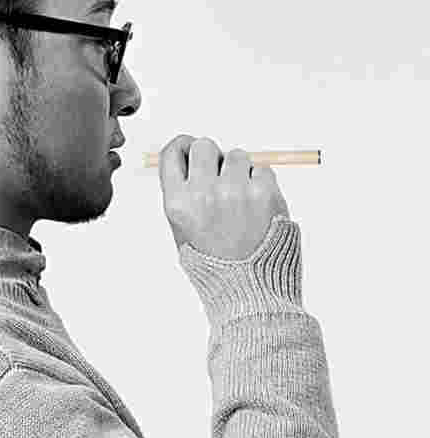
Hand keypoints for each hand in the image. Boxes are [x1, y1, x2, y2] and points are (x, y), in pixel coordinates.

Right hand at [158, 135, 290, 259]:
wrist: (250, 292)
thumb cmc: (214, 263)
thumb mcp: (182, 230)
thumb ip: (181, 192)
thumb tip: (188, 154)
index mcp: (177, 203)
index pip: (172, 152)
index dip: (183, 145)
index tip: (191, 148)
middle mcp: (203, 193)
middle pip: (204, 145)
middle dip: (213, 158)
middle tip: (221, 178)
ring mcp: (235, 192)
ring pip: (237, 155)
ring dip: (240, 171)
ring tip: (242, 201)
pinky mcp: (264, 194)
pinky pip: (262, 170)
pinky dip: (262, 184)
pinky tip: (258, 209)